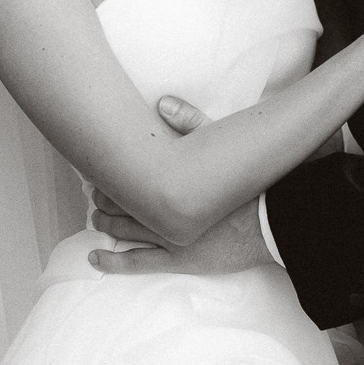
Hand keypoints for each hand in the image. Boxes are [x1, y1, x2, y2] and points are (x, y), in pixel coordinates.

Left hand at [88, 96, 273, 276]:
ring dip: (104, 224)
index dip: (109, 175)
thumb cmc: (246, 182)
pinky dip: (112, 261)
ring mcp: (169, 237)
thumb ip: (190, 122)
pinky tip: (94, 258)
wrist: (270, 219)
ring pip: (123, 231)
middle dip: (103, 198)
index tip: (98, 171)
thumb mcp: (220, 144)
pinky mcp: (178, 260)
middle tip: (93, 192)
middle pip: (120, 203)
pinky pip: (138, 263)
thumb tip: (162, 101)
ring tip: (94, 218)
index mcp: (171, 181)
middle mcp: (164, 210)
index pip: (127, 177)